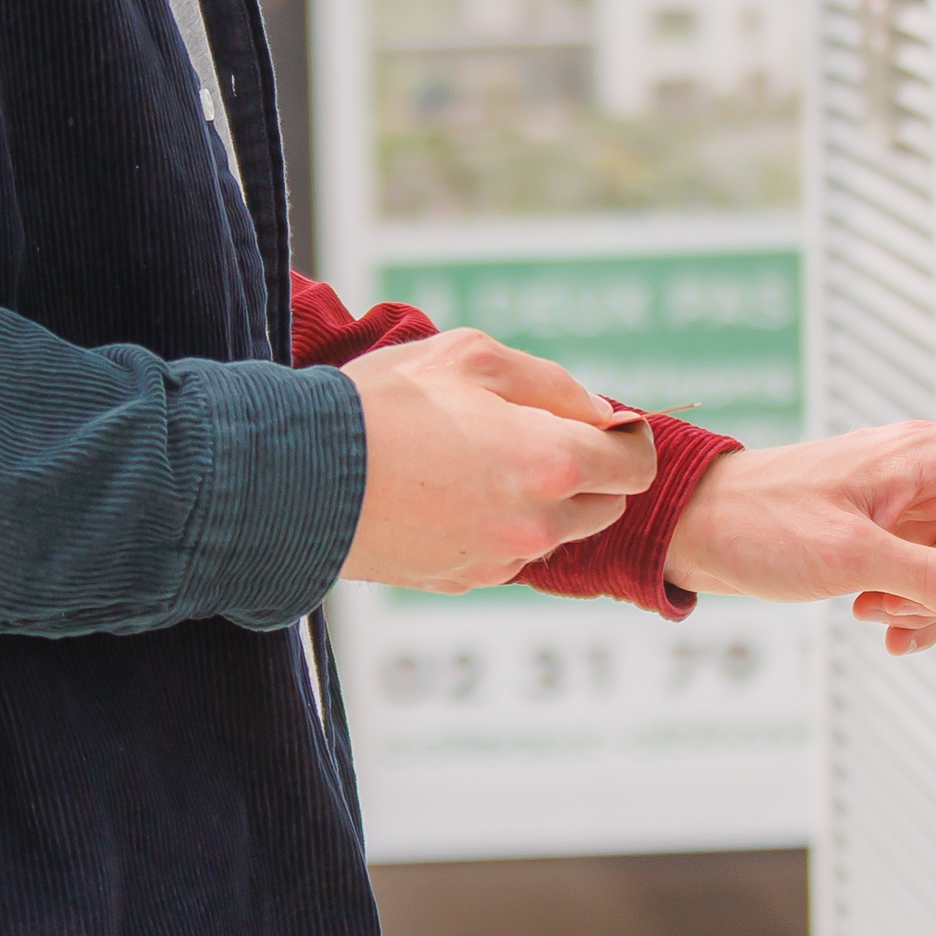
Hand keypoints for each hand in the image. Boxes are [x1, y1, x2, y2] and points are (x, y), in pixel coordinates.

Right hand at [339, 330, 653, 591]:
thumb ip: (550, 382)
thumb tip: (599, 412)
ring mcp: (498, 558)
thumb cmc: (385, 404)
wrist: (297, 476)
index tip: (602, 422)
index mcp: (550, 462)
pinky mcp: (461, 579)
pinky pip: (505, 551)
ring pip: (554, 532)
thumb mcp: (471, 356)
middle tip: (534, 433)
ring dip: (540, 500)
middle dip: (586, 470)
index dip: (629, 439)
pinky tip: (447, 492)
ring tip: (479, 460)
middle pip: (604, 505)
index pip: (637, 465)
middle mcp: (535, 523)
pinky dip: (495, 525)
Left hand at [666, 423, 935, 657]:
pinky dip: (914, 612)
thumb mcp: (849, 555)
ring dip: (927, 606)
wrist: (701, 525)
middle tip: (887, 597)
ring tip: (865, 606)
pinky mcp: (893, 539)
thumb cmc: (763, 521)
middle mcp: (931, 477)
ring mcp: (913, 509)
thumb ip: (931, 579)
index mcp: (931, 457)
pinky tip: (874, 622)